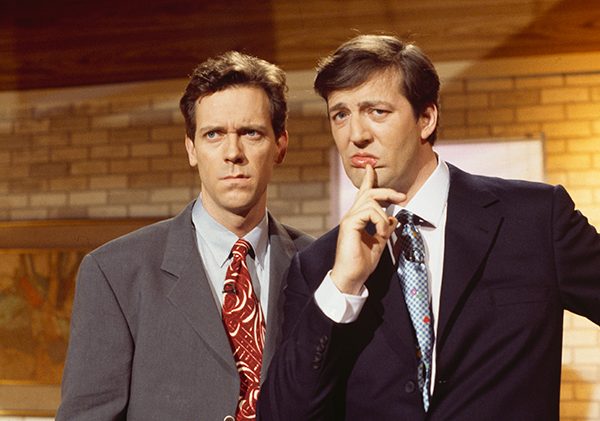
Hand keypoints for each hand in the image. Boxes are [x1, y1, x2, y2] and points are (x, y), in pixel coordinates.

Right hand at [330, 165, 404, 293]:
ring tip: (385, 231)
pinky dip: (380, 221)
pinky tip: (381, 232)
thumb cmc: (361, 263)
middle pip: (368, 193)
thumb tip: (393, 219)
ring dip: (384, 215)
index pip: (363, 195)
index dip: (368, 180)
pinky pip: (369, 212)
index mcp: (357, 219)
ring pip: (370, 201)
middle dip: (387, 191)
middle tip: (402, 196)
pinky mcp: (349, 225)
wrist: (350, 277)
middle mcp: (351, 216)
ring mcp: (349, 219)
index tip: (371, 168)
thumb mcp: (378, 243)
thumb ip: (384, 230)